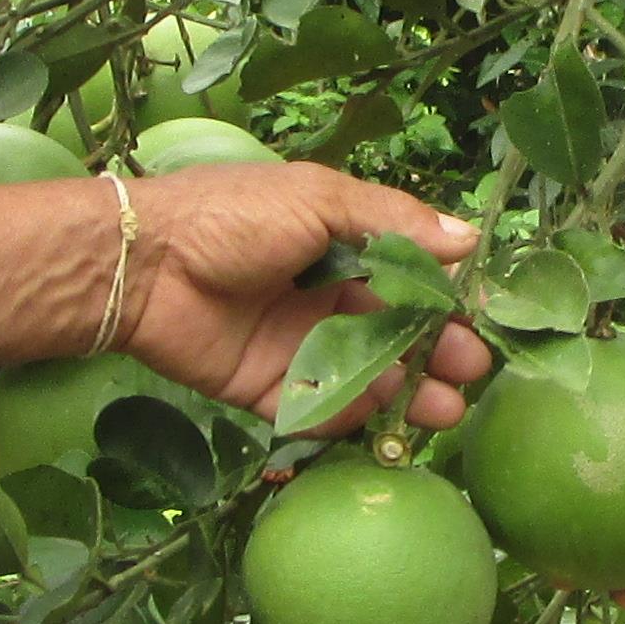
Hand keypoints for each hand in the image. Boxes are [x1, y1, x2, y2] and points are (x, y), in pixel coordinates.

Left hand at [120, 165, 492, 432]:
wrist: (144, 265)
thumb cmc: (233, 218)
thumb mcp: (319, 201)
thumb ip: (393, 223)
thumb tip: (470, 239)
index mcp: (341, 247)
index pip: (409, 279)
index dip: (445, 301)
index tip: (480, 320)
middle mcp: (325, 298)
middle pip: (396, 334)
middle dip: (437, 354)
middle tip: (468, 373)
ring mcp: (298, 346)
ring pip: (366, 378)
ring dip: (408, 394)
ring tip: (442, 411)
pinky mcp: (267, 389)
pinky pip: (317, 411)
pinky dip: (349, 420)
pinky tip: (378, 422)